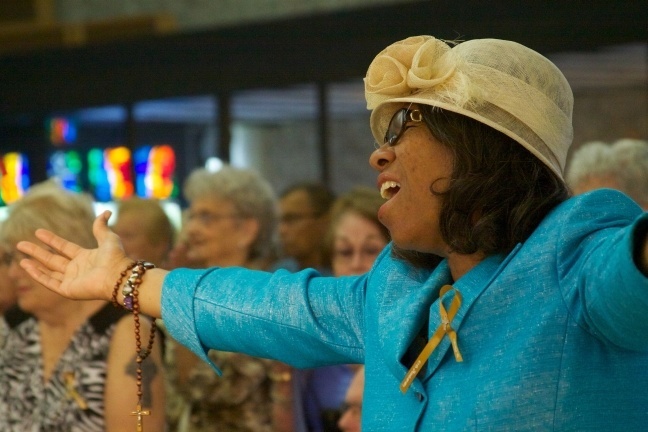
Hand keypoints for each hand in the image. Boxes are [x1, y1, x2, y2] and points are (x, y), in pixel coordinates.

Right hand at [17, 211, 131, 301]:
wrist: (118, 276)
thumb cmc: (116, 258)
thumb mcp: (108, 238)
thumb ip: (101, 226)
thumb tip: (106, 212)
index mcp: (86, 257)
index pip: (64, 247)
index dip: (51, 240)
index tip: (38, 232)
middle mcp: (78, 269)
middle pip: (52, 259)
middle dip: (37, 252)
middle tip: (21, 244)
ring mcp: (72, 280)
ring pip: (49, 272)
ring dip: (34, 265)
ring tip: (21, 258)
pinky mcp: (69, 290)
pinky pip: (50, 282)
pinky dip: (38, 275)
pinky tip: (27, 266)